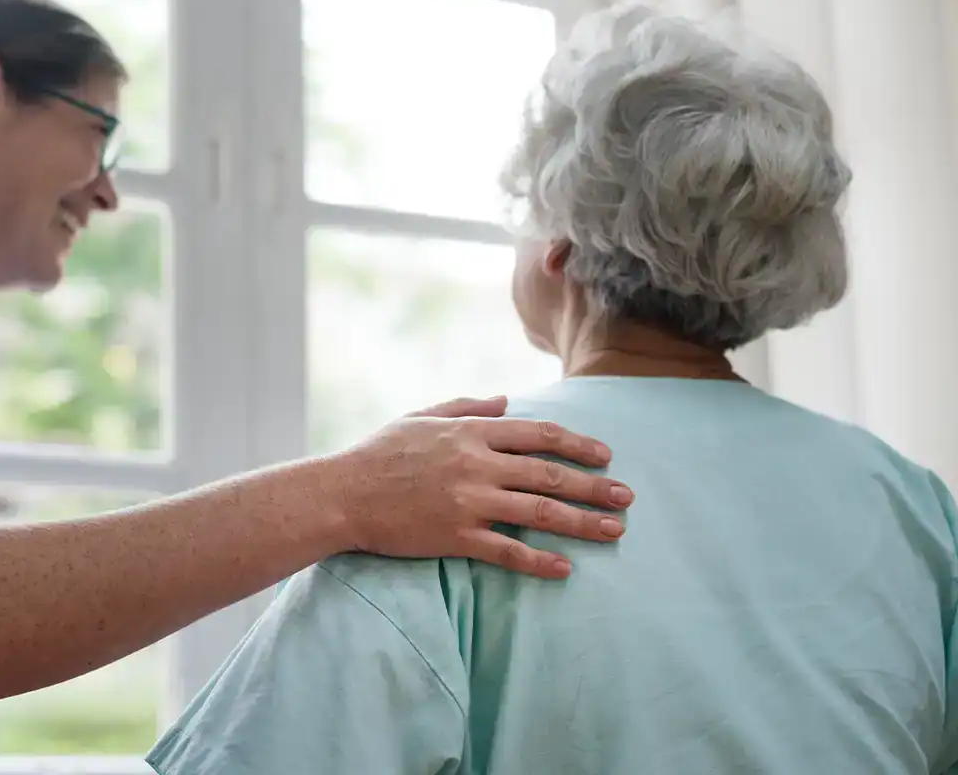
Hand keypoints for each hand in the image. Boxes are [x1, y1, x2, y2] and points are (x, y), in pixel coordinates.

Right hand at [332, 395, 632, 578]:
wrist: (342, 493)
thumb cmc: (378, 453)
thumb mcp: (421, 417)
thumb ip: (466, 406)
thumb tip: (506, 400)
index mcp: (471, 432)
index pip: (538, 434)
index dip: (578, 443)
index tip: (605, 455)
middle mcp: (477, 464)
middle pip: (550, 473)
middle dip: (594, 486)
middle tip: (627, 497)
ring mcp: (468, 501)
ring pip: (539, 511)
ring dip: (582, 522)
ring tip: (614, 531)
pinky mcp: (456, 536)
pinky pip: (507, 550)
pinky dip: (538, 561)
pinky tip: (564, 569)